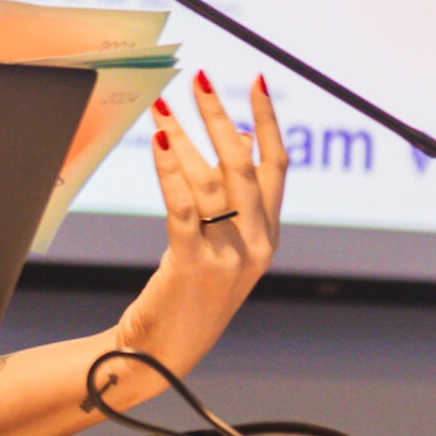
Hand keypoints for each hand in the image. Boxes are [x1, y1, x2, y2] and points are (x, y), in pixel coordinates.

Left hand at [105, 71, 287, 401]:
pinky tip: (159, 143)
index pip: (276, 165)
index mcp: (268, 236)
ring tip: (161, 107)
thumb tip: (238, 136)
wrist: (159, 357)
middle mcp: (256, 244)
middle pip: (243, 165)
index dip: (267, 120)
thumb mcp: (225, 248)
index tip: (255, 81)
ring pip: (209, 180)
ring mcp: (227, 257)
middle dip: (219, 116)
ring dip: (183, 136)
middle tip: (199, 78)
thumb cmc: (188, 297)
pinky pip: (183, 207)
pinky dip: (170, 171)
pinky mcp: (192, 265)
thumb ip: (236, 199)